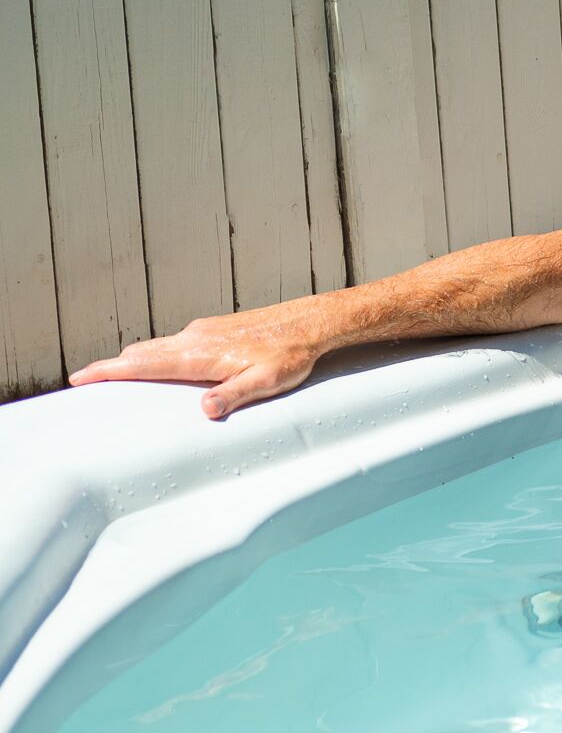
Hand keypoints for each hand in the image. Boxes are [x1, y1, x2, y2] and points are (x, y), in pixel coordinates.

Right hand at [68, 302, 330, 418]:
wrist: (309, 322)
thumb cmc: (290, 355)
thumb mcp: (267, 381)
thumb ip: (235, 394)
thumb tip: (205, 410)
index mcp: (201, 354)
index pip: (145, 364)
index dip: (110, 371)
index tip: (80, 377)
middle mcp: (195, 337)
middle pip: (142, 353)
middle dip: (111, 367)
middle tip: (83, 380)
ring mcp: (203, 330)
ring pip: (157, 345)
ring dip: (132, 359)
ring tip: (111, 373)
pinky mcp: (213, 329)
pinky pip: (174, 342)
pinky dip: (154, 353)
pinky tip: (156, 362)